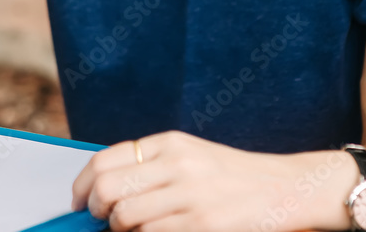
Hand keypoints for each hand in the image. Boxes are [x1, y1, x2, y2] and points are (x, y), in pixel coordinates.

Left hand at [71, 130, 356, 231]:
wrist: (286, 190)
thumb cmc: (234, 178)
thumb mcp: (192, 157)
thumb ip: (152, 168)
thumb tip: (102, 191)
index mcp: (171, 143)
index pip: (106, 160)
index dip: (83, 185)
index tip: (79, 201)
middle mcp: (178, 165)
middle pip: (108, 189)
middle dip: (96, 210)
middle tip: (103, 219)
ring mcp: (190, 196)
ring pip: (125, 218)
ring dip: (124, 229)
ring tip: (140, 228)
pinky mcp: (204, 225)